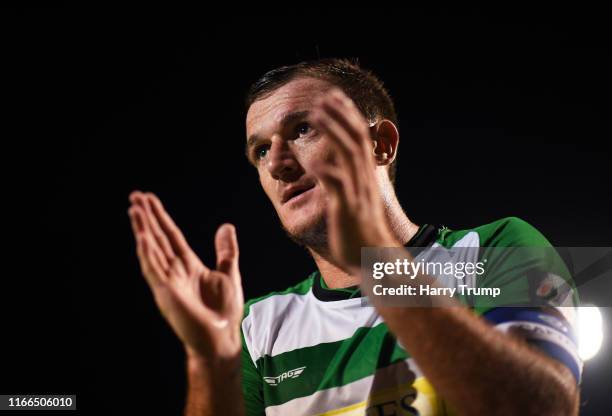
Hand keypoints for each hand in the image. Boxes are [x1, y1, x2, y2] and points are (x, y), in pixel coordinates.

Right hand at [128, 191, 243, 361]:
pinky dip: (147, 253)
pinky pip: (154, 270)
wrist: (222, 338)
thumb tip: (226, 226)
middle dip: (147, 217)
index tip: (149, 200)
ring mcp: (168, 282)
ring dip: (143, 229)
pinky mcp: (166, 294)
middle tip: (135, 195)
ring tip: (135, 209)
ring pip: (152, 250)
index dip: (161, 218)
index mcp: (188, 265)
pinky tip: (142, 237)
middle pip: (158, 238)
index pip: (171, 236)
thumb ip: (226, 250)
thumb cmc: (224, 312)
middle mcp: (174, 271)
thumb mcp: (229, 273)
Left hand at [309, 89, 398, 273]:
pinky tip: (312, 162)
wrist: (375, 257)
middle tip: (324, 96)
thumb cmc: (362, 230)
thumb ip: (350, 179)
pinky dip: (326, 173)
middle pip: (355, 140)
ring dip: (332, 133)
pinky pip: (337, 188)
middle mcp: (363, 180)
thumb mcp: (358, 199)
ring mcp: (356, 193)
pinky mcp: (346, 210)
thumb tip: (339, 165)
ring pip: (347, 156)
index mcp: (365, 176)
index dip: (348, 116)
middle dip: (340, 116)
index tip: (335, 98)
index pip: (359, 138)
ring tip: (316, 115)